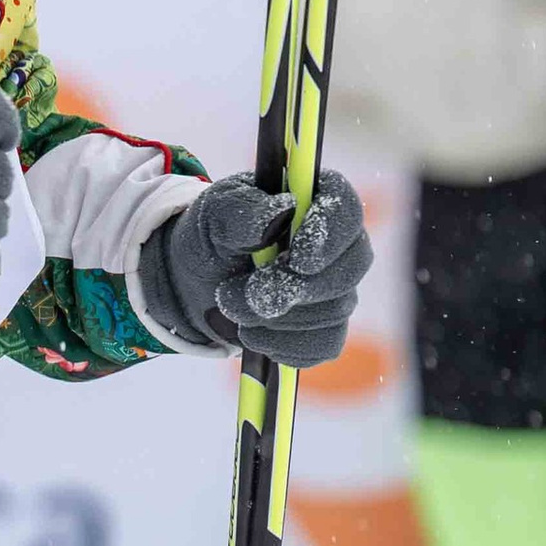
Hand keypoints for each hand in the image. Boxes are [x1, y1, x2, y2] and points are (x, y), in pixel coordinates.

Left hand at [144, 167, 369, 367]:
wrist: (195, 279)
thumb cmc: (213, 234)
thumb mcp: (214, 213)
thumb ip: (244, 210)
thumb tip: (280, 214)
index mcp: (315, 199)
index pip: (346, 208)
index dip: (331, 233)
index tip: (298, 258)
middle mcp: (337, 243)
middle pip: (350, 268)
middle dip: (295, 287)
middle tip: (249, 292)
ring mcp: (335, 288)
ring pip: (333, 311)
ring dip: (276, 317)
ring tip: (230, 304)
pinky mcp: (323, 328)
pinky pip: (321, 346)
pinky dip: (281, 345)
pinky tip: (251, 332)